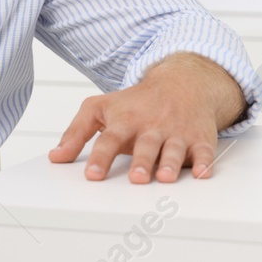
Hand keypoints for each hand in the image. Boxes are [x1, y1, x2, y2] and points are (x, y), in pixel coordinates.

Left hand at [47, 54, 245, 182]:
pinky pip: (204, 151)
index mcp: (126, 121)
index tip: (92, 175)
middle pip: (146, 145)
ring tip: (165, 177)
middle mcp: (152, 126)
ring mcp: (176, 132)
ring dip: (171, 163)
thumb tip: (56, 157)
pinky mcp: (199, 138)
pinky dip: (206, 162)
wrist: (182, 83)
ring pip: (174, 149)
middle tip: (137, 179)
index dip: (101, 158)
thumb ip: (76, 133)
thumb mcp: (101, 108)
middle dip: (142, 161)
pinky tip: (203, 173)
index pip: (109, 139)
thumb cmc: (138, 102)